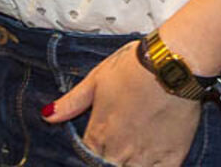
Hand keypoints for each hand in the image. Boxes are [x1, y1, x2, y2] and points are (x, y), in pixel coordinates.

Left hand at [44, 40, 200, 166]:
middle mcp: (120, 150)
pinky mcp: (172, 156)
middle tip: (115, 150)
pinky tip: (149, 163)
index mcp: (99, 134)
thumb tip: (47, 116)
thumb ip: (71, 102)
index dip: (90, 157)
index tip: (97, 150)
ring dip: (128, 166)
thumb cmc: (133, 66)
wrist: (173, 64)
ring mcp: (146, 156)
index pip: (86, 159)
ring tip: (129, 156)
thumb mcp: (96, 79)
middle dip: (107, 161)